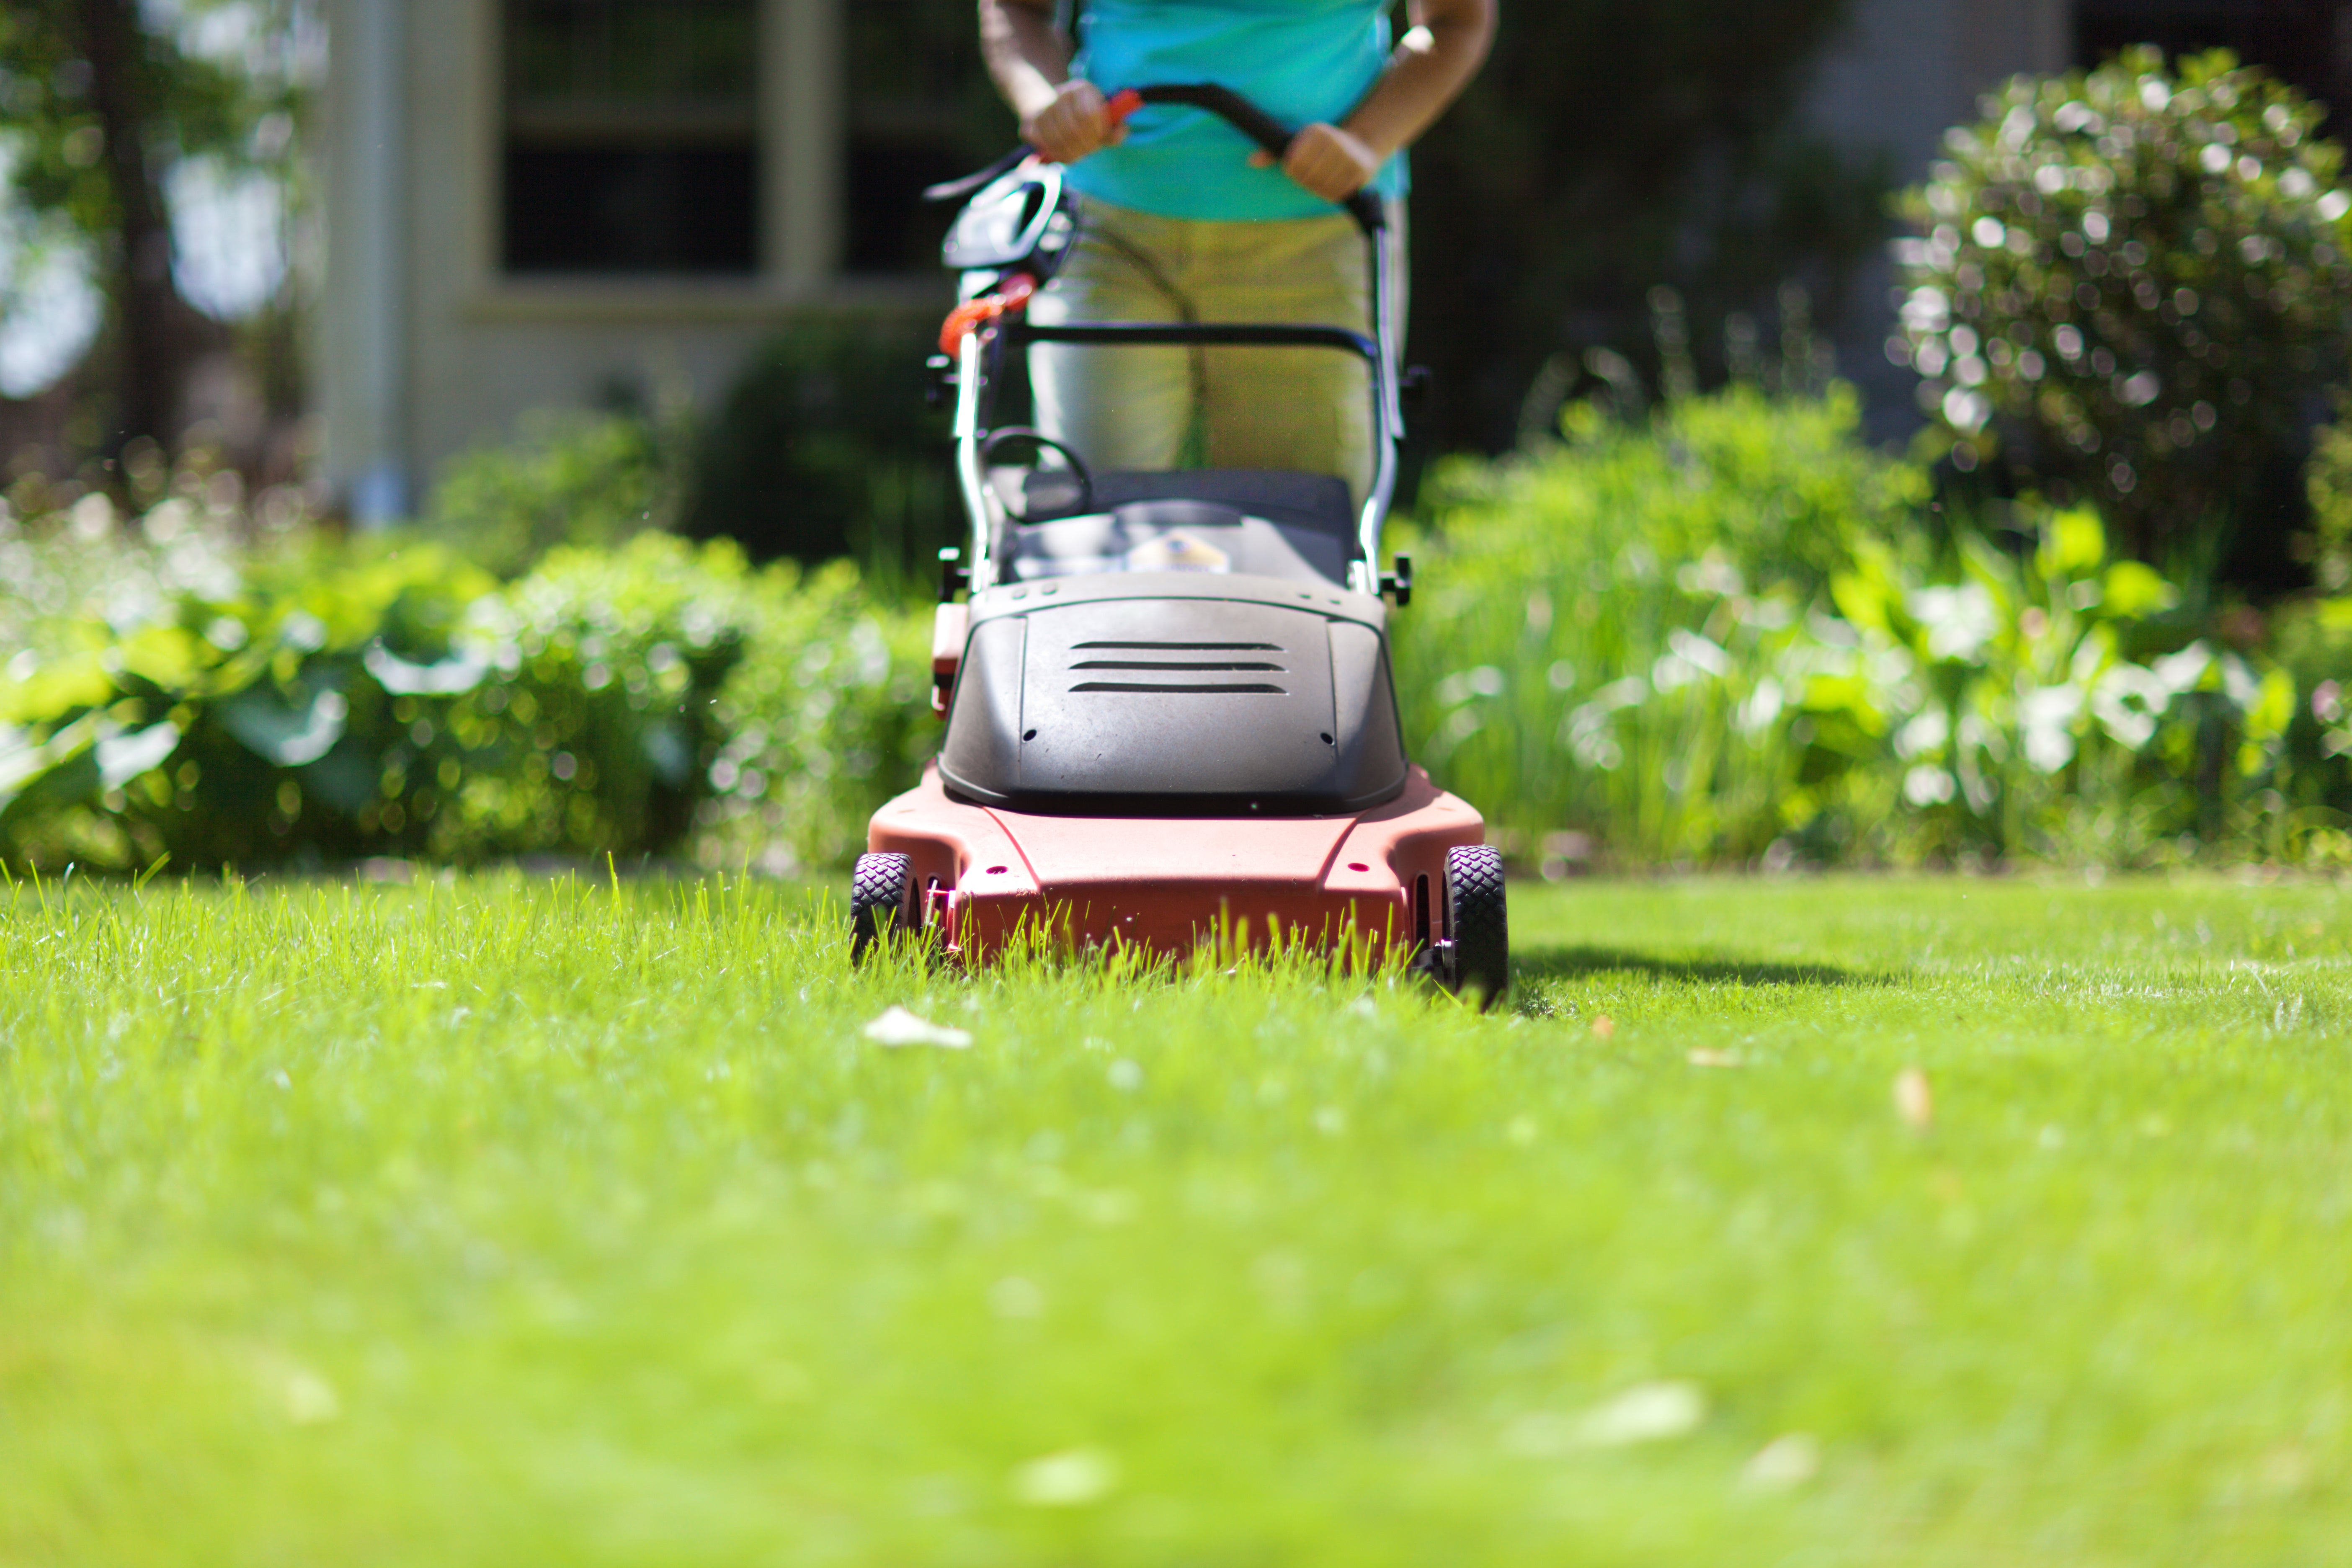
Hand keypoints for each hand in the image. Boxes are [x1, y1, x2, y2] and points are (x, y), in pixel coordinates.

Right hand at [1023, 79, 1126, 164]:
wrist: (1051, 109)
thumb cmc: (1083, 119)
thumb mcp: (1103, 122)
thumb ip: (1115, 129)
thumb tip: (1123, 130)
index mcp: (1082, 88)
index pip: (1088, 114)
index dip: (1096, 132)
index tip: (1099, 137)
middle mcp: (1061, 94)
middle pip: (1072, 130)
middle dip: (1084, 146)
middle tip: (1089, 149)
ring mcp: (1043, 108)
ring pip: (1057, 140)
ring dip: (1071, 153)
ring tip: (1078, 153)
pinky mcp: (1029, 123)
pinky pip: (1042, 145)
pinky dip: (1055, 154)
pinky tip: (1063, 153)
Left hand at [1250, 122, 1381, 201]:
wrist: (1362, 143)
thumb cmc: (1321, 146)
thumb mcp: (1299, 142)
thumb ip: (1274, 152)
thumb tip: (1251, 161)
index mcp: (1318, 131)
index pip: (1293, 163)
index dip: (1291, 171)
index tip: (1295, 168)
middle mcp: (1336, 142)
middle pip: (1307, 177)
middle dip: (1305, 180)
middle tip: (1309, 177)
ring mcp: (1350, 157)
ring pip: (1321, 187)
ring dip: (1317, 189)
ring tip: (1320, 180)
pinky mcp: (1361, 171)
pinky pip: (1336, 194)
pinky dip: (1330, 194)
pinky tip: (1330, 185)